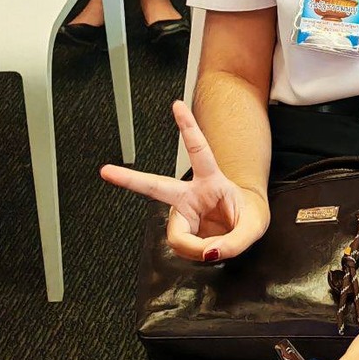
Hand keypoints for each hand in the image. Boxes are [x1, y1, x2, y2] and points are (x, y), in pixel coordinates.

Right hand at [99, 100, 269, 261]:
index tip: (177, 105)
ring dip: (196, 248)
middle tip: (105, 171)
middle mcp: (191, 194)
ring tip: (216, 248)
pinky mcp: (181, 231)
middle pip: (157, 186)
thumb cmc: (248, 216)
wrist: (245, 228)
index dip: (188, 127)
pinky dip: (197, 254)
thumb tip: (207, 252)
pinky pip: (184, 248)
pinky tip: (208, 250)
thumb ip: (234, 241)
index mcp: (211, 180)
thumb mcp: (253, 227)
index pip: (199, 151)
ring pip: (177, 236)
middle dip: (130, 179)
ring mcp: (183, 213)